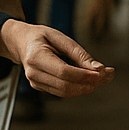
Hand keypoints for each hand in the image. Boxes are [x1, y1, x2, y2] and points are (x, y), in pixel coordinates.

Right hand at [0, 19, 114, 96]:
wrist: (22, 43)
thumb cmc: (42, 37)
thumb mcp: (61, 38)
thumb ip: (79, 54)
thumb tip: (99, 69)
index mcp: (36, 56)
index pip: (63, 72)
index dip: (83, 75)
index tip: (100, 73)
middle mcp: (33, 72)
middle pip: (65, 86)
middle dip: (88, 84)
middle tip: (106, 76)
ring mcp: (35, 82)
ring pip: (65, 92)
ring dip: (86, 88)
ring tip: (102, 78)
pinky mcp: (41, 87)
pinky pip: (62, 92)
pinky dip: (78, 88)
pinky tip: (90, 80)